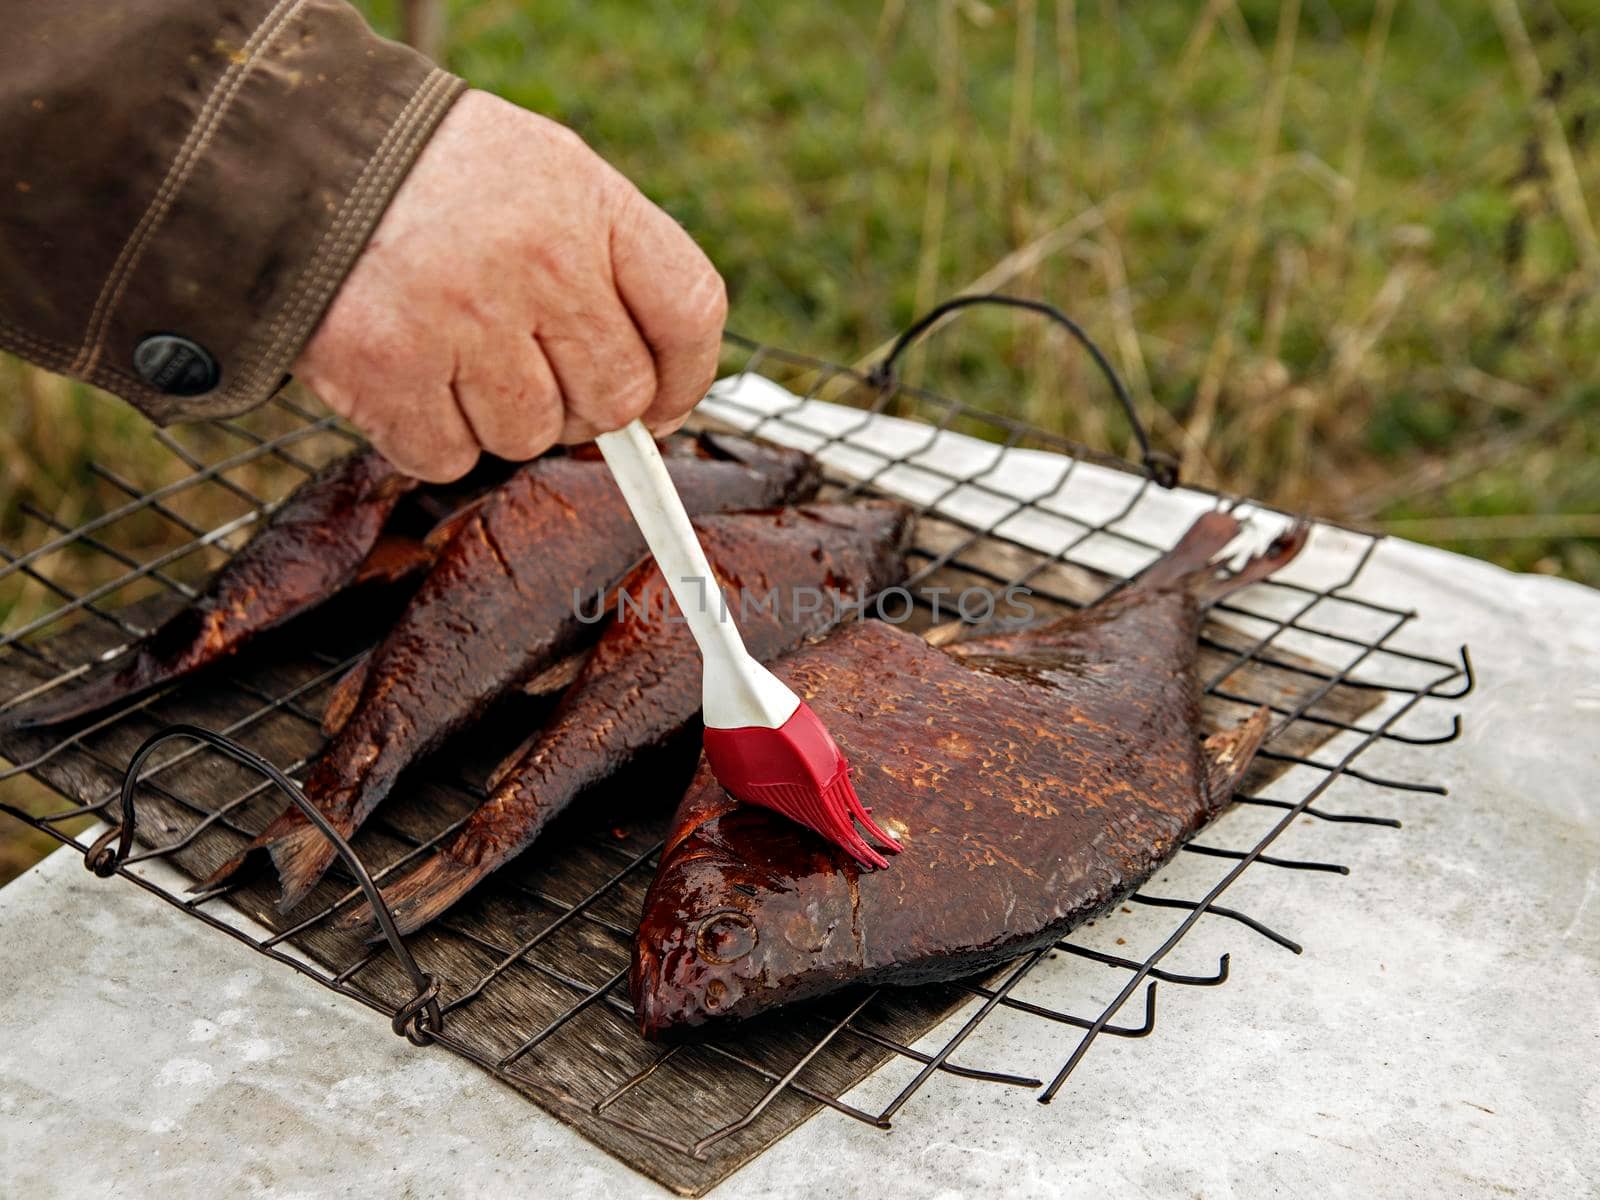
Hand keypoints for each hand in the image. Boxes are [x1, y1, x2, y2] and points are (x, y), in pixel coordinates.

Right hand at [293, 90, 726, 481]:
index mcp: (587, 202)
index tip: (664, 405)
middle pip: (615, 398)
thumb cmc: (430, 177)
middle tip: (531, 368)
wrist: (286, 152)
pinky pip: (448, 458)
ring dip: (499, 419)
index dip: (687, 377)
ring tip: (456, 353)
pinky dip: (429, 438)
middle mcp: (538, 261)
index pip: (690, 311)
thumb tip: (655, 396)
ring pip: (530, 438)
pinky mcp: (388, 370)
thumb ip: (608, 264)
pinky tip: (408, 378)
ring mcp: (462, 319)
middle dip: (581, 406)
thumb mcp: (543, 174)